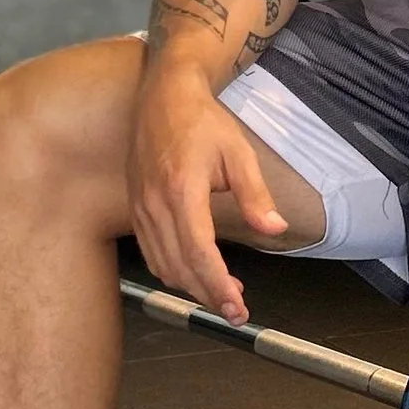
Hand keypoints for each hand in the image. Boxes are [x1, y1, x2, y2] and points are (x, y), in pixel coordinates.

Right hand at [129, 64, 288, 321]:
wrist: (162, 96)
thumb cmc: (203, 122)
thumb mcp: (237, 152)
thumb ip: (255, 194)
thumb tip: (274, 229)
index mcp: (182, 190)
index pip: (199, 253)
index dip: (218, 286)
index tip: (238, 307)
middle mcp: (155, 204)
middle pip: (180, 267)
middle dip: (209, 296)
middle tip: (237, 312)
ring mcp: (141, 207)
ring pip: (162, 265)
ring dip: (191, 287)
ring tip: (222, 295)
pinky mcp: (135, 208)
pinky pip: (151, 252)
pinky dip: (172, 271)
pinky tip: (194, 273)